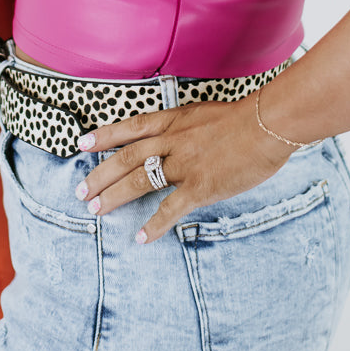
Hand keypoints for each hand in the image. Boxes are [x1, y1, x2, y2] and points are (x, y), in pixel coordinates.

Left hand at [74, 97, 292, 242]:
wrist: (268, 123)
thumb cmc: (246, 117)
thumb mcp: (207, 112)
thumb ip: (187, 126)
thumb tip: (177, 138)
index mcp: (174, 120)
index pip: (130, 128)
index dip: (104, 136)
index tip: (81, 144)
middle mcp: (172, 140)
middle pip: (126, 158)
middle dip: (100, 175)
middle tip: (81, 191)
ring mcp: (184, 163)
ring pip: (139, 181)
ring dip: (114, 197)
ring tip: (96, 210)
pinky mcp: (200, 186)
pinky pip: (171, 208)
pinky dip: (154, 224)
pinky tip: (141, 237)